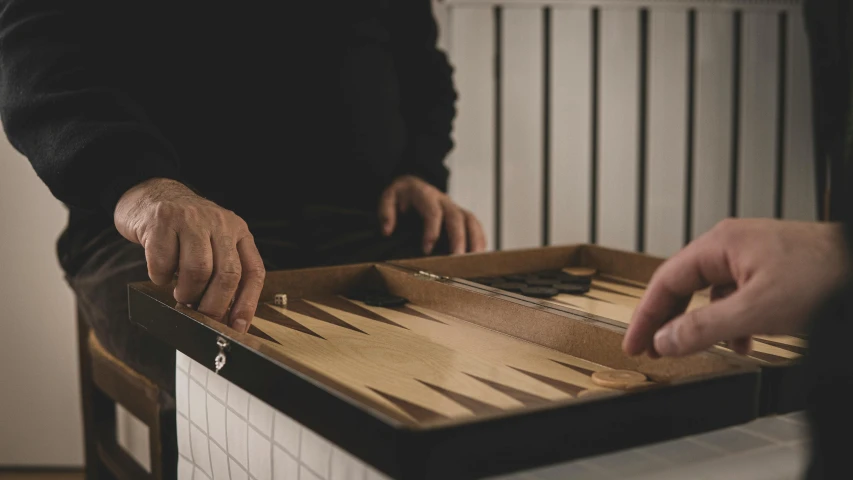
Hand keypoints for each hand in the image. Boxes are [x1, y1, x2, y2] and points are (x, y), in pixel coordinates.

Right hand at [114, 178, 264, 332]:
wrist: (150, 195)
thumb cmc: (183, 229)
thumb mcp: (213, 243)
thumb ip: (221, 273)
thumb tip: (224, 318)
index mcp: (238, 231)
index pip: (253, 271)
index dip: (247, 304)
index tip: (237, 328)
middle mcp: (220, 223)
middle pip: (227, 274)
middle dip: (214, 306)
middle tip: (202, 318)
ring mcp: (191, 219)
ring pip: (198, 270)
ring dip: (187, 292)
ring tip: (180, 293)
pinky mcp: (162, 221)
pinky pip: (163, 262)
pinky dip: (160, 277)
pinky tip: (161, 272)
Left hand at [378, 175, 486, 253]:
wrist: (414, 184)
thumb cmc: (402, 195)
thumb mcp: (388, 197)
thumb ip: (386, 212)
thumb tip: (387, 231)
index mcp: (425, 195)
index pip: (433, 212)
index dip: (432, 230)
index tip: (427, 250)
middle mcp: (444, 200)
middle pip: (457, 218)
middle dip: (458, 239)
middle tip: (456, 260)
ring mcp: (455, 207)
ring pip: (471, 221)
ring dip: (474, 240)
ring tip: (474, 261)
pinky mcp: (462, 216)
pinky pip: (475, 226)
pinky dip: (480, 240)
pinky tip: (479, 257)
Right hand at [622, 218, 848, 357]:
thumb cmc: (824, 275)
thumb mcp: (755, 310)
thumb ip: (704, 327)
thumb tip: (665, 340)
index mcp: (719, 244)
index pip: (665, 282)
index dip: (646, 316)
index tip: (634, 343)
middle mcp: (731, 245)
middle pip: (683, 285)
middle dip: (668, 320)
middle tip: (651, 349)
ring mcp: (751, 256)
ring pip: (710, 293)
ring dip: (701, 324)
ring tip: (695, 349)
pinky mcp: (770, 270)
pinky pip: (735, 297)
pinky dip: (731, 321)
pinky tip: (741, 341)